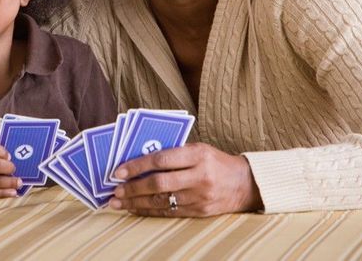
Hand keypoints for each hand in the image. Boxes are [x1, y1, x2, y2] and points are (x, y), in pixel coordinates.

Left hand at [109, 142, 262, 216]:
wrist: (245, 183)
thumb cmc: (215, 161)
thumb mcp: (197, 149)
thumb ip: (172, 153)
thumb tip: (137, 159)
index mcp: (198, 155)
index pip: (161, 160)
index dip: (137, 166)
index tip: (118, 171)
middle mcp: (200, 177)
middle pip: (159, 184)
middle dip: (133, 188)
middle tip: (116, 190)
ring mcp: (200, 197)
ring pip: (162, 201)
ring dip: (137, 202)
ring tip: (119, 202)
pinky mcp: (200, 212)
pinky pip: (170, 212)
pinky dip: (150, 210)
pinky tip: (136, 208)